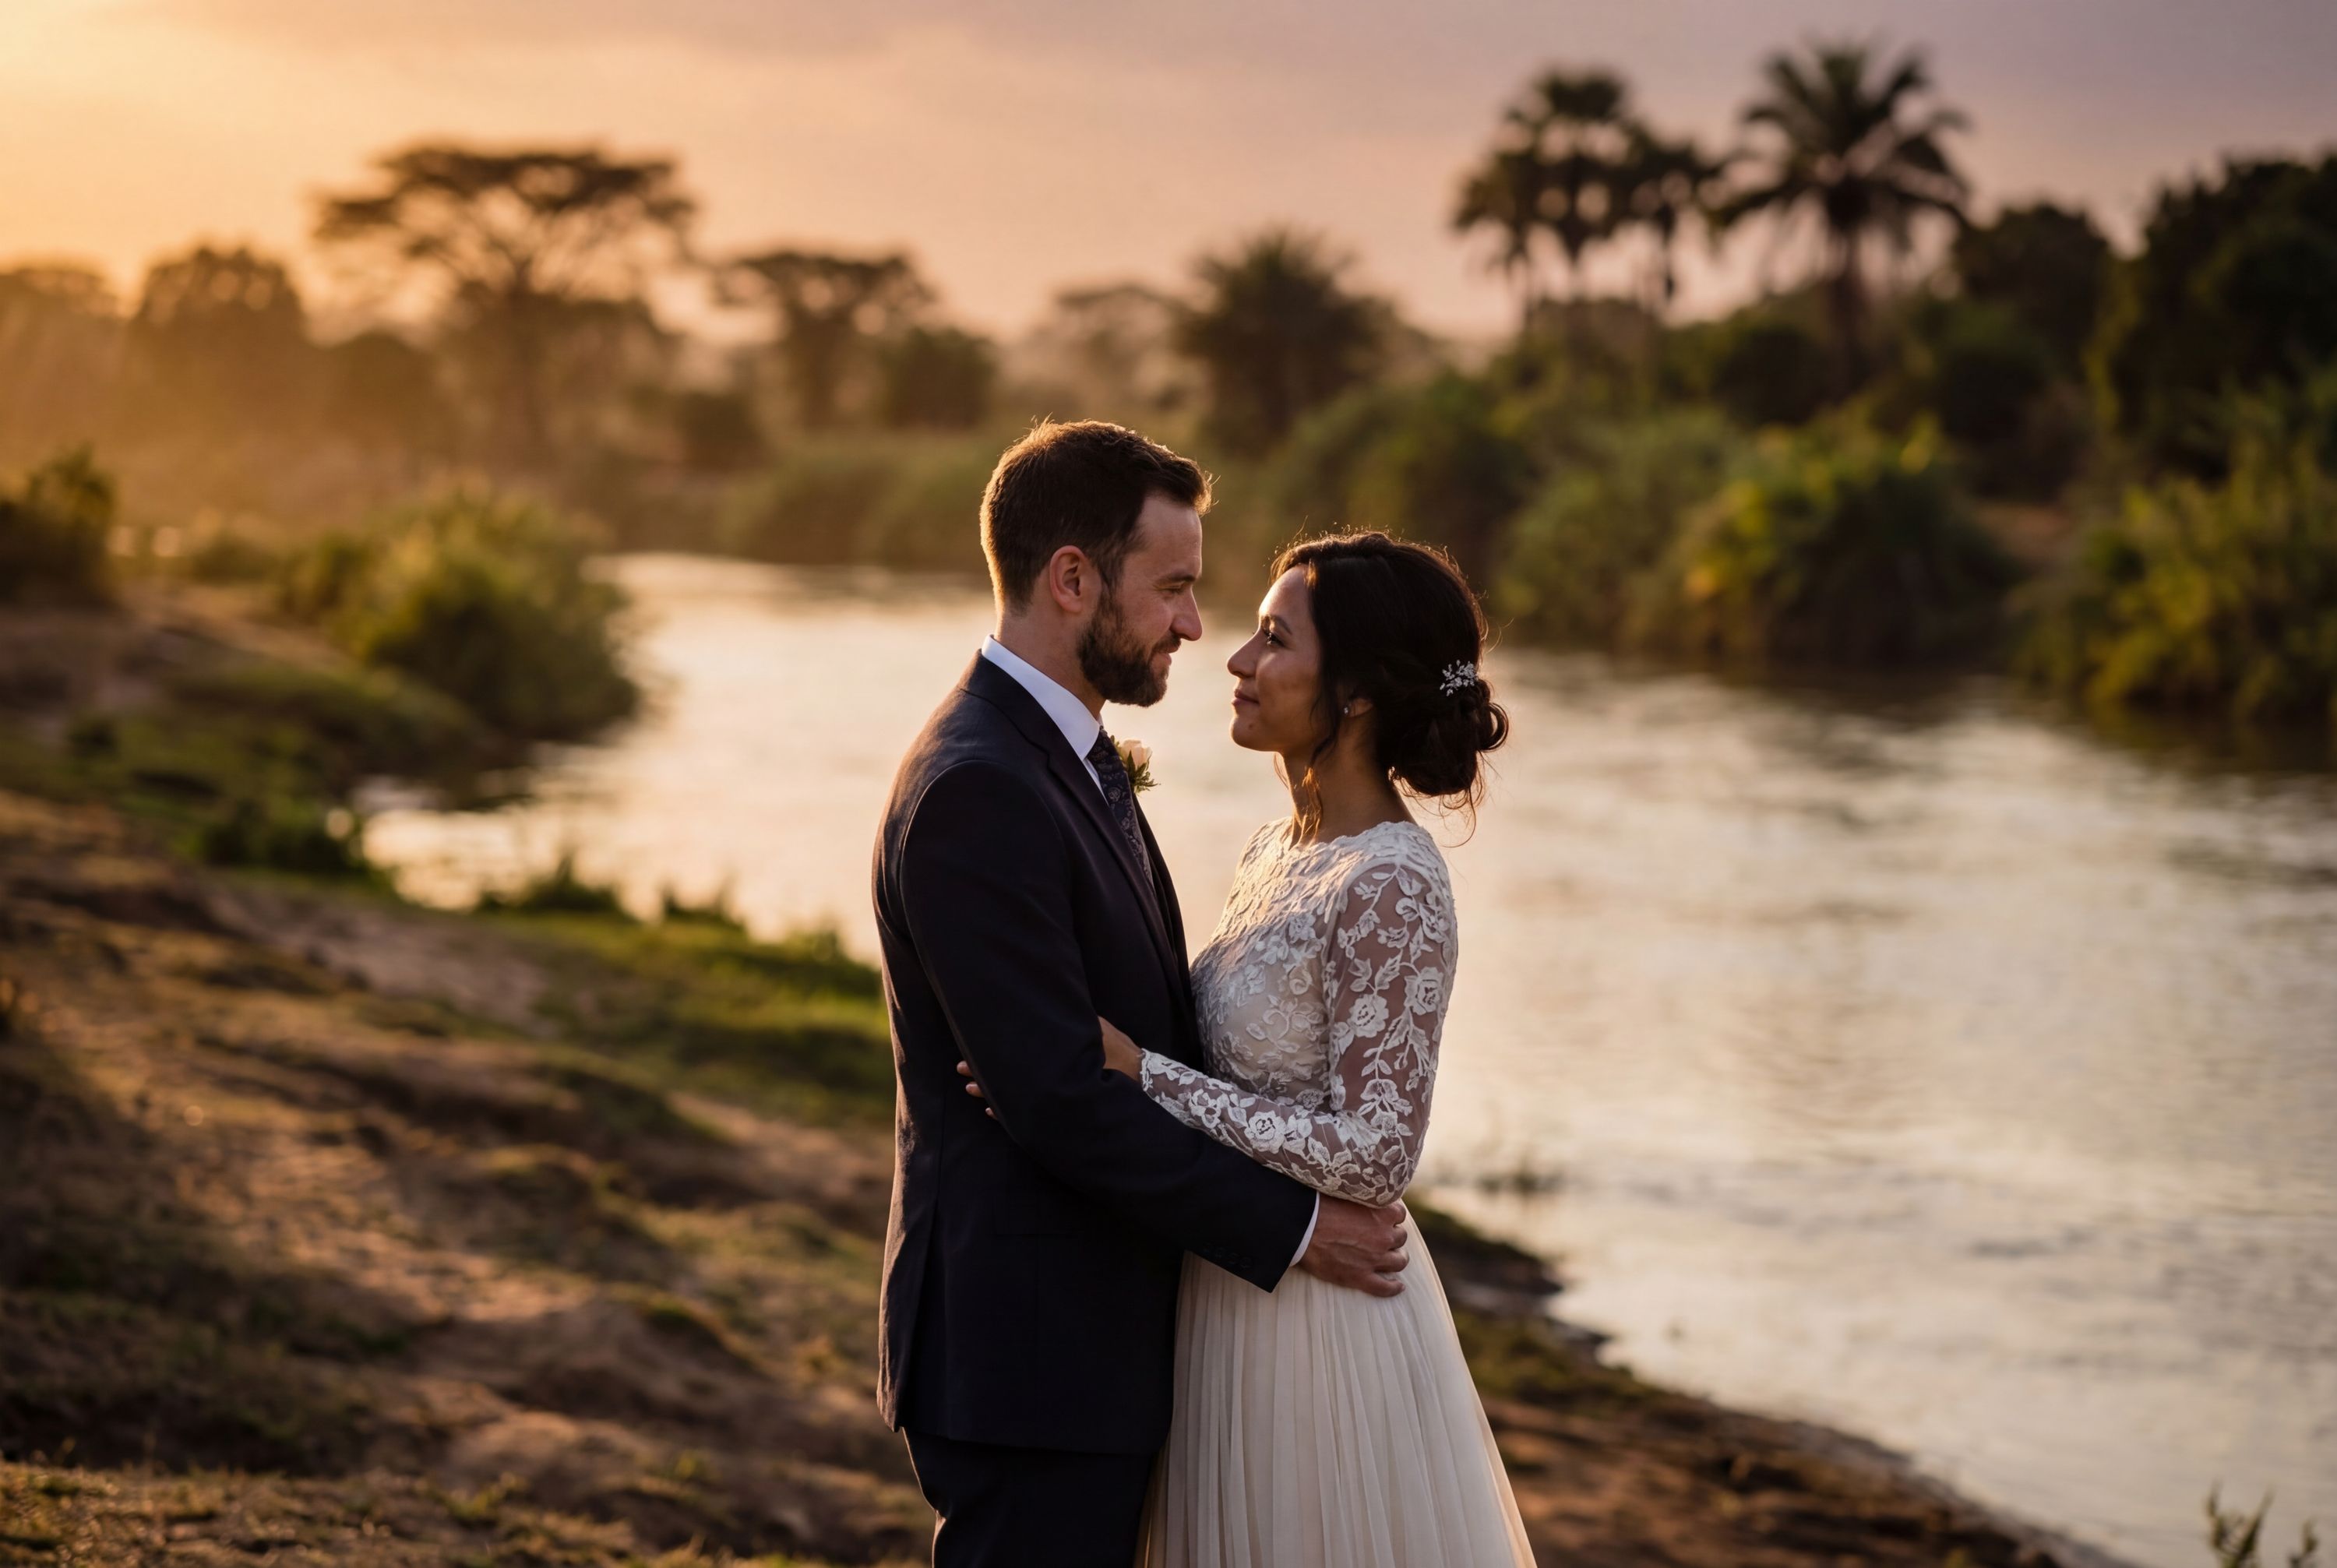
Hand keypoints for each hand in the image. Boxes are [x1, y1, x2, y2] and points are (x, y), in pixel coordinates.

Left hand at [956, 1016, 1142, 1114]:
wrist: (1145, 1085)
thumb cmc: (1120, 1055)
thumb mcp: (1097, 1030)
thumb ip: (1075, 1020)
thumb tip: (1050, 998)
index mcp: (1055, 1059)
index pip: (1015, 1058)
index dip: (989, 1057)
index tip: (968, 1056)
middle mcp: (1051, 1081)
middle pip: (1008, 1079)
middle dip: (983, 1075)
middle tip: (960, 1070)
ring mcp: (1055, 1099)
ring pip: (1013, 1099)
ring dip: (991, 1094)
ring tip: (969, 1091)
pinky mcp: (1061, 1111)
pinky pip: (1027, 1116)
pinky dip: (1008, 1112)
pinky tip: (992, 1111)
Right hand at [1296, 1196, 1408, 1297]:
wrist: (1301, 1228)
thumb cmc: (1319, 1205)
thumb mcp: (1347, 1193)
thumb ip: (1362, 1197)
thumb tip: (1364, 1193)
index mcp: (1382, 1213)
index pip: (1400, 1214)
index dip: (1392, 1217)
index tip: (1384, 1218)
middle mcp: (1383, 1236)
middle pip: (1400, 1238)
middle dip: (1393, 1237)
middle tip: (1383, 1237)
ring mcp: (1373, 1259)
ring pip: (1399, 1262)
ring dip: (1397, 1259)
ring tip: (1393, 1258)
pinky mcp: (1360, 1277)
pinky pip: (1384, 1287)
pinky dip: (1393, 1287)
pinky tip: (1398, 1286)